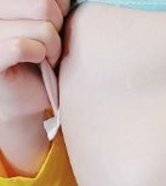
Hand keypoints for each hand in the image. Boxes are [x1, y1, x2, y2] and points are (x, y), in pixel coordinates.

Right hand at [0, 0, 69, 122]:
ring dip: (53, 48)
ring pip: (42, 28)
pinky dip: (39, 57)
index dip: (59, 9)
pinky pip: (22, 47)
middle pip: (44, 6)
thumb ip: (51, 5)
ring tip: (47, 59)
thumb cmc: (40, 60)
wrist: (25, 98)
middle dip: (57, 30)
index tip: (53, 27)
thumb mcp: (49, 22)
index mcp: (8, 2)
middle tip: (52, 48)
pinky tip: (38, 63)